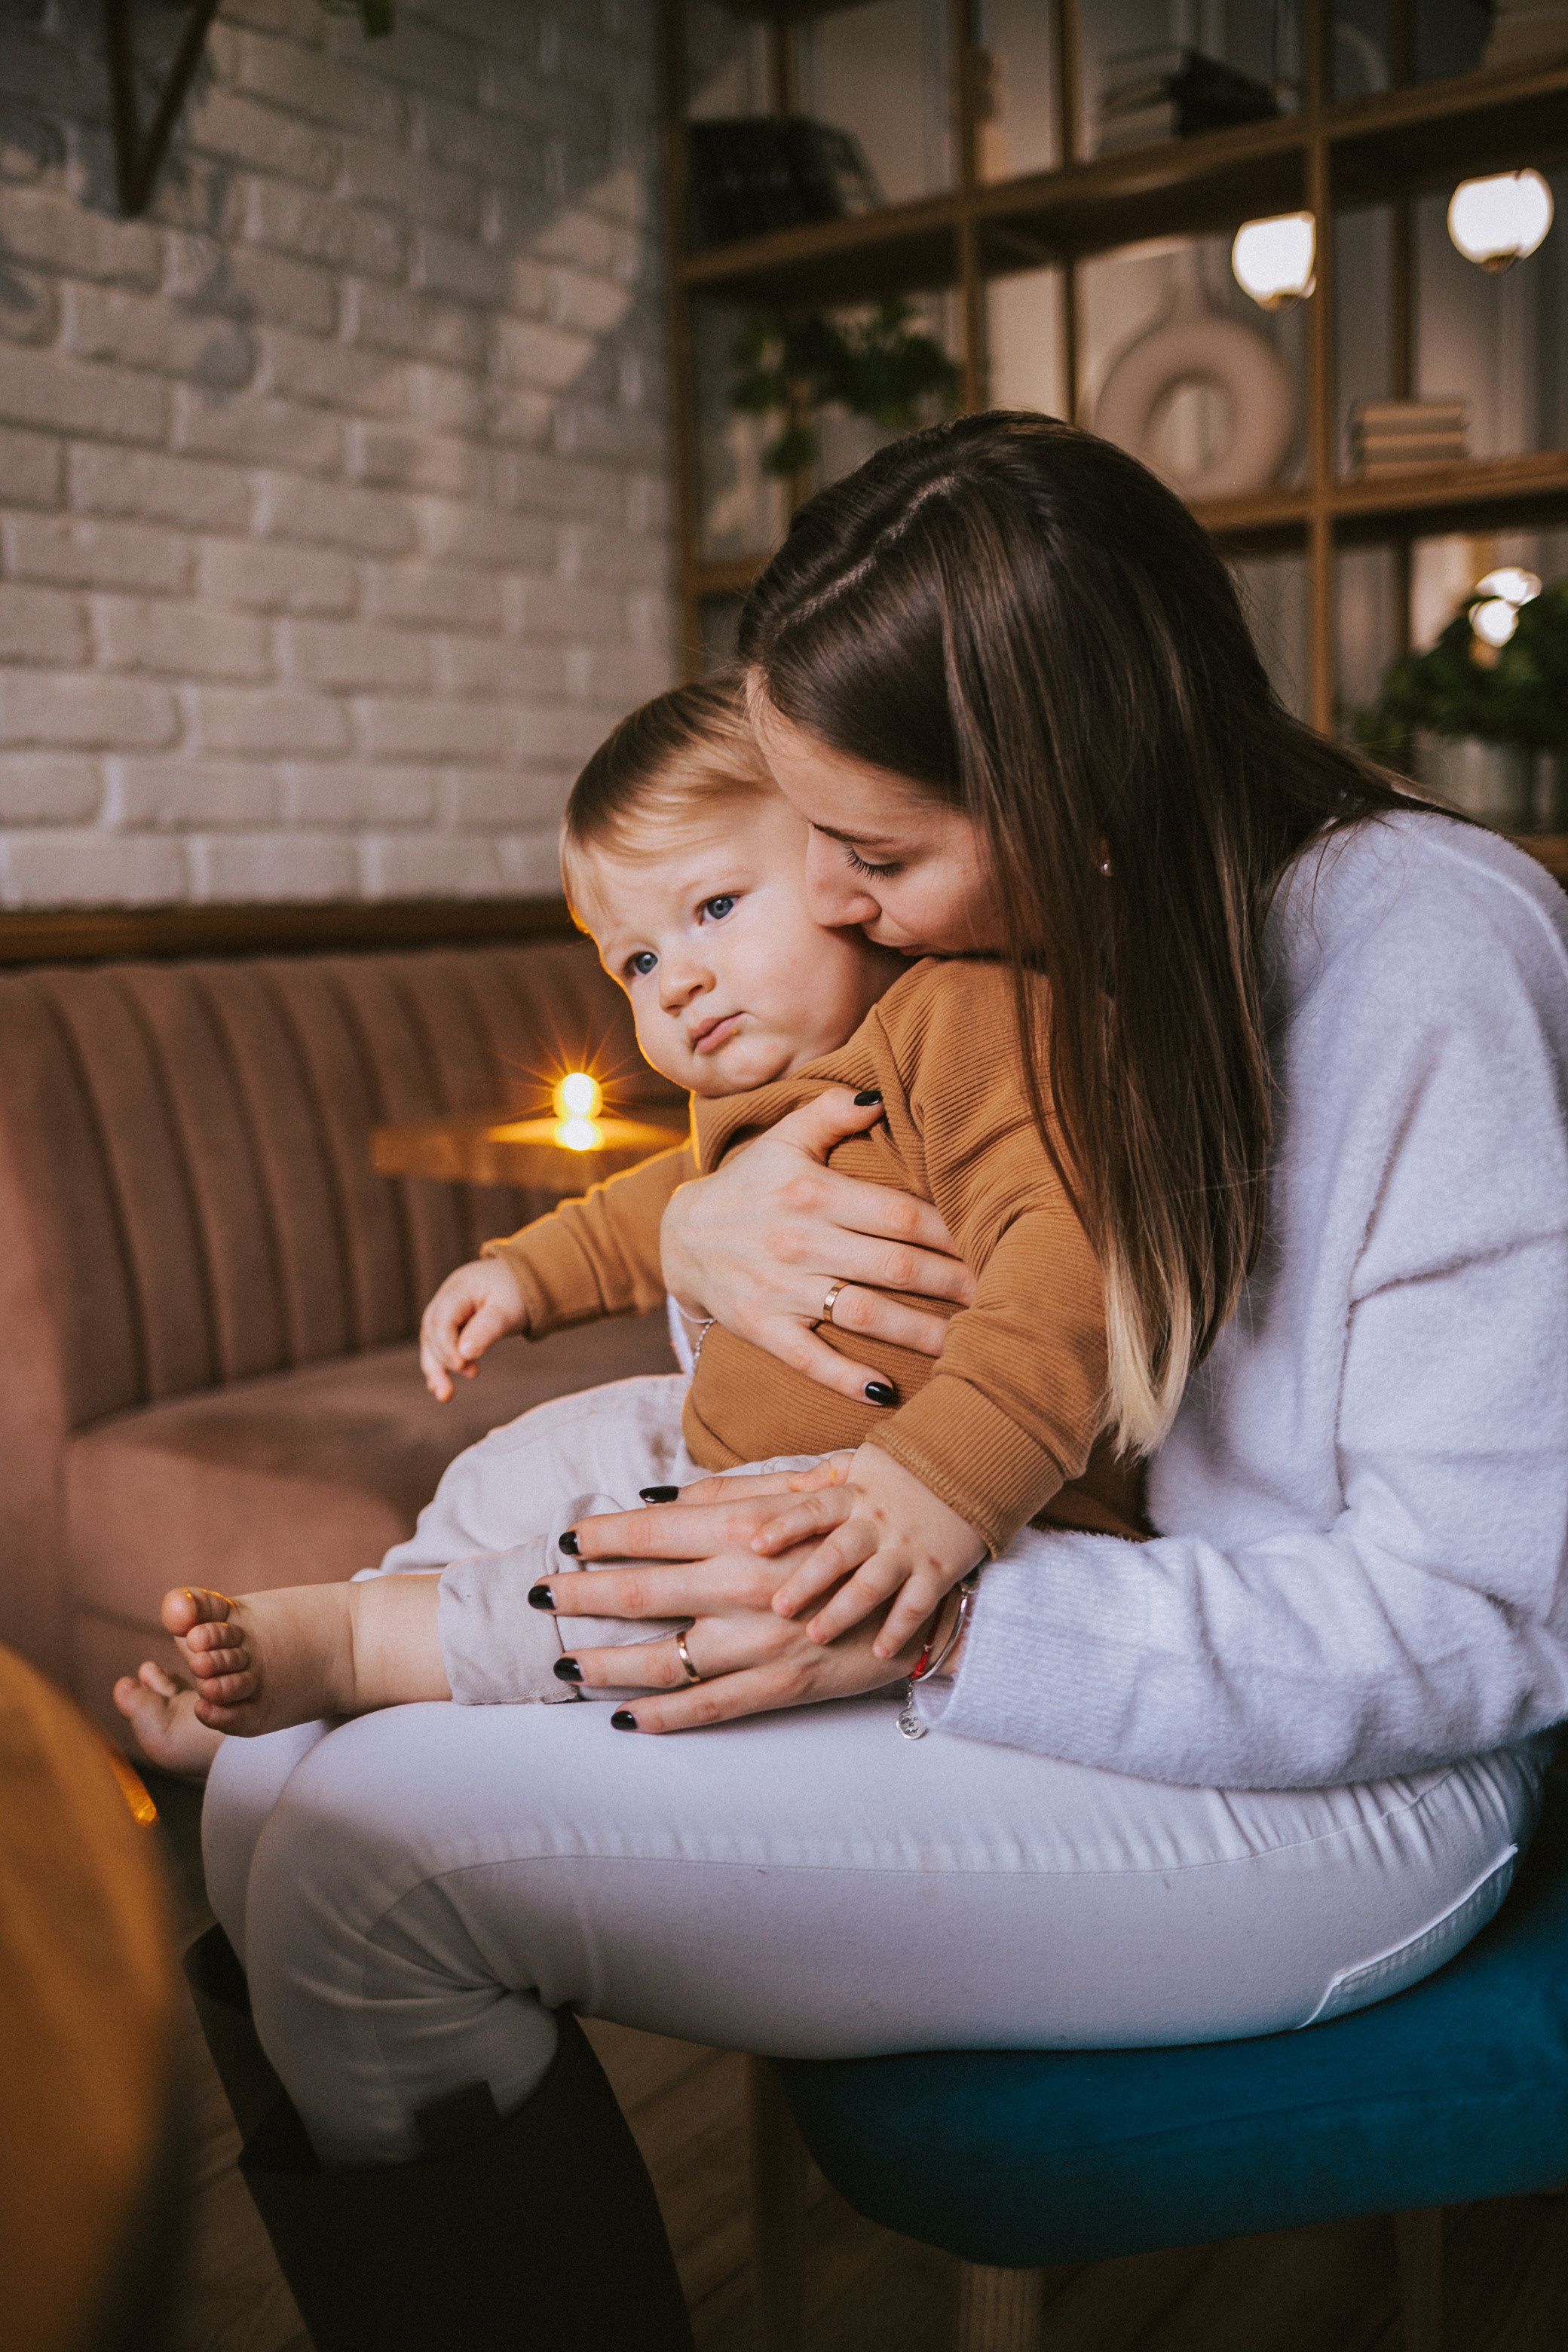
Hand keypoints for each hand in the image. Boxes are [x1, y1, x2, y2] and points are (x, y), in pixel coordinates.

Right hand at [420, 1257, 527, 1399]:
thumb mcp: (507, 1311)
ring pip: (431, 1342)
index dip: (446, 1345)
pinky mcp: (450, 1326)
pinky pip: (440, 1346)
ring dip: (436, 1368)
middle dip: (439, 1363)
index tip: (462, 1366)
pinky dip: (441, 1365)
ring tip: (445, 1395)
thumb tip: (464, 1354)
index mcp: (459, 1288)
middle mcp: (445, 1299)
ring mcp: (445, 1312)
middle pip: (431, 1332)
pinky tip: (441, 1388)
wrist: (520, 1282)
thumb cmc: (516, 1294)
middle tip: (449, 1392)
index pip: (442, 1319)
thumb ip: (487, 1330)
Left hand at [539, 1480, 923, 1730]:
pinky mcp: (782, 1685)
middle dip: (584, 1593)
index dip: (604, 1536)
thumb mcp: (802, 1493)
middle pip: (643, 1590)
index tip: (567, 1539)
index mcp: (750, 1529)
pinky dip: (662, 1716)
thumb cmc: (861, 1532)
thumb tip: (657, 1497)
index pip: (656, 1529)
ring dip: (606, 1661)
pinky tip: (625, 1718)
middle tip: (542, 1595)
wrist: (929, 1592)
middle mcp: (748, 1584)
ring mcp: (763, 1641)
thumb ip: (729, 1492)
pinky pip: (708, 1707)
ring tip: (564, 1661)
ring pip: (663, 1658)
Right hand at [660, 1088, 975, 1407]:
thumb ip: (831, 1113)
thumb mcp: (783, 1139)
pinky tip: (887, 1391)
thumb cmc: (749, 1185)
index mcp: (813, 1194)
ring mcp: (780, 1289)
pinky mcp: (760, 1328)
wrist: (679, 1237)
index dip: (952, 1230)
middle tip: (1006, 1295)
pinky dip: (844, 1377)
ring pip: (863, 1314)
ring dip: (920, 1332)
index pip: (898, 1213)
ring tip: (972, 1344)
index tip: (997, 1242)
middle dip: (954, 1282)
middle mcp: (799, 1241)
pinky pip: (807, 1358)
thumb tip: (881, 1094)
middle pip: (893, 1266)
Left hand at [758, 1444, 985, 1654]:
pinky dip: (899, 1629)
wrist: (973, 1468)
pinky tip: (879, 1652)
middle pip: (838, 1553)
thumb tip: (785, 1486)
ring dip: (844, 1611)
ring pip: (873, 1583)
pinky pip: (917, 1604)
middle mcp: (877, 1523)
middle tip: (779, 1607)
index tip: (756, 1545)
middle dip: (807, 1581)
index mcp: (855, 1496)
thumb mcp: (864, 1462)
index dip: (785, 1526)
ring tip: (817, 1636)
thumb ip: (825, 1476)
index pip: (815, 1510)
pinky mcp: (938, 1570)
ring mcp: (908, 1548)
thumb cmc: (908, 1470)